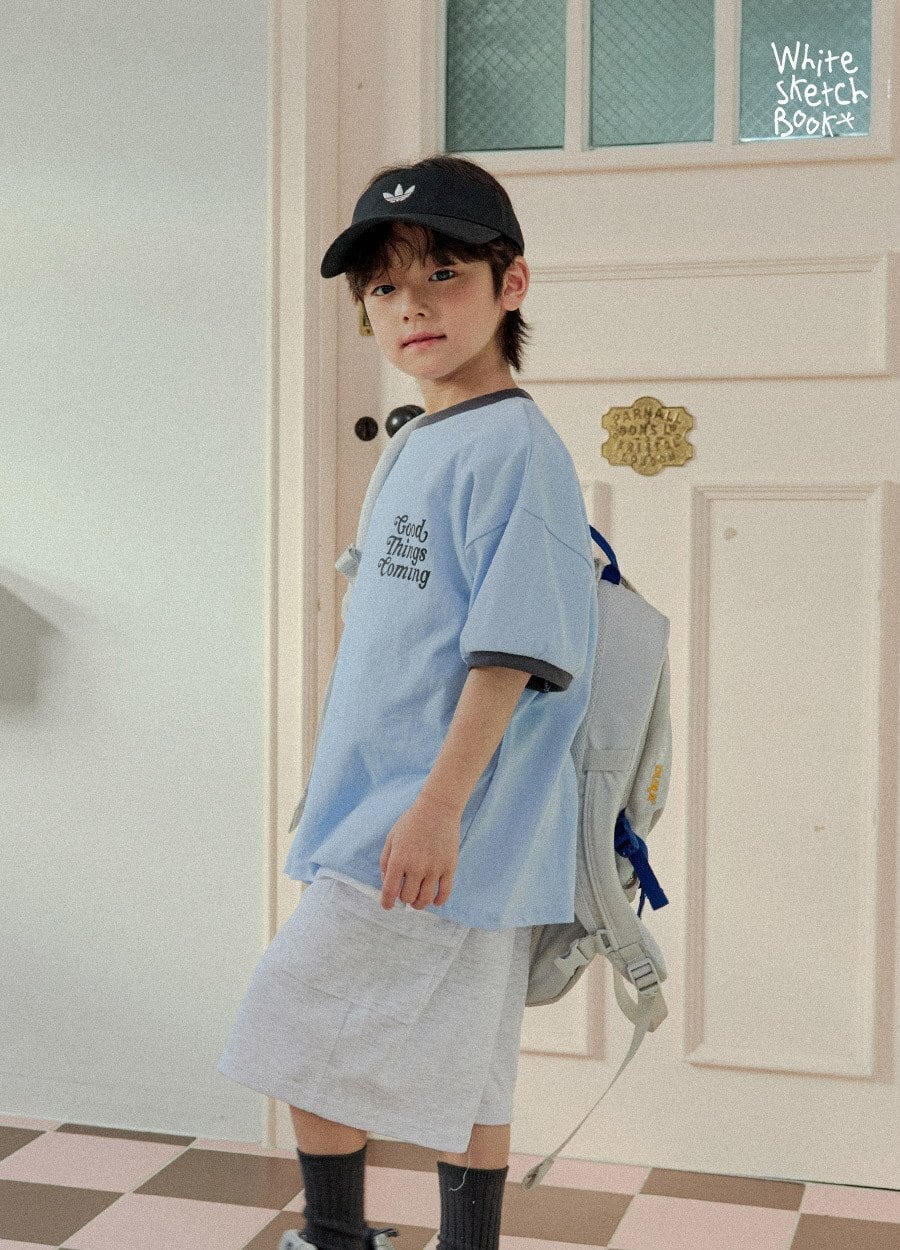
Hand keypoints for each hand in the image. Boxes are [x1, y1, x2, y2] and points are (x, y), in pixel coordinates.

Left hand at [379, 790, 461, 909]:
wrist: (438, 809)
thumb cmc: (411, 822)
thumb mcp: (391, 838)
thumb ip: (385, 861)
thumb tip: (386, 882)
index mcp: (398, 860)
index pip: (390, 890)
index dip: (386, 902)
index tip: (387, 906)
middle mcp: (416, 867)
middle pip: (408, 897)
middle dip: (404, 899)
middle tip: (405, 894)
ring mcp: (434, 869)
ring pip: (425, 898)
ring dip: (419, 904)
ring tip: (417, 901)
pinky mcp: (449, 867)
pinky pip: (444, 892)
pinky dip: (439, 901)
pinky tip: (435, 901)